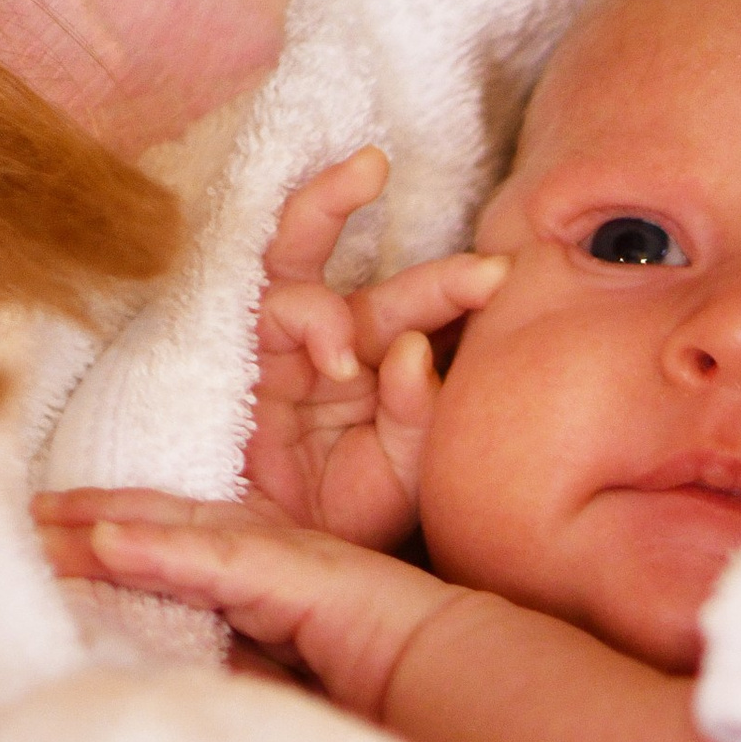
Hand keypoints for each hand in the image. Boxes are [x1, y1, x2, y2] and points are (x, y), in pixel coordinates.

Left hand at [31, 494, 468, 718]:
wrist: (457, 678)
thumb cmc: (384, 688)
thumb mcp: (283, 686)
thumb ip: (231, 679)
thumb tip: (159, 699)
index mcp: (260, 582)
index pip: (168, 553)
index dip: (108, 542)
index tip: (47, 547)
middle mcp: (264, 555)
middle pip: (157, 527)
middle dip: (86, 520)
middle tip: (17, 518)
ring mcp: (280, 555)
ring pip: (172, 530)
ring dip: (101, 525)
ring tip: (38, 522)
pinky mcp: (295, 572)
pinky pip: (211, 556)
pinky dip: (155, 548)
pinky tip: (101, 541)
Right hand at [245, 150, 505, 545]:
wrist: (285, 568)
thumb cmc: (349, 516)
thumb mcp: (404, 472)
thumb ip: (419, 414)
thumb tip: (416, 348)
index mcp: (383, 363)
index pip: (420, 308)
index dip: (457, 285)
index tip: (501, 274)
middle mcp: (335, 344)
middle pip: (356, 264)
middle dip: (361, 210)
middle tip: (386, 174)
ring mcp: (283, 347)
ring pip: (291, 259)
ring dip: (316, 221)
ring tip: (357, 299)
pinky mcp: (239, 360)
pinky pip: (263, 308)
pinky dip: (307, 322)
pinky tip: (336, 356)